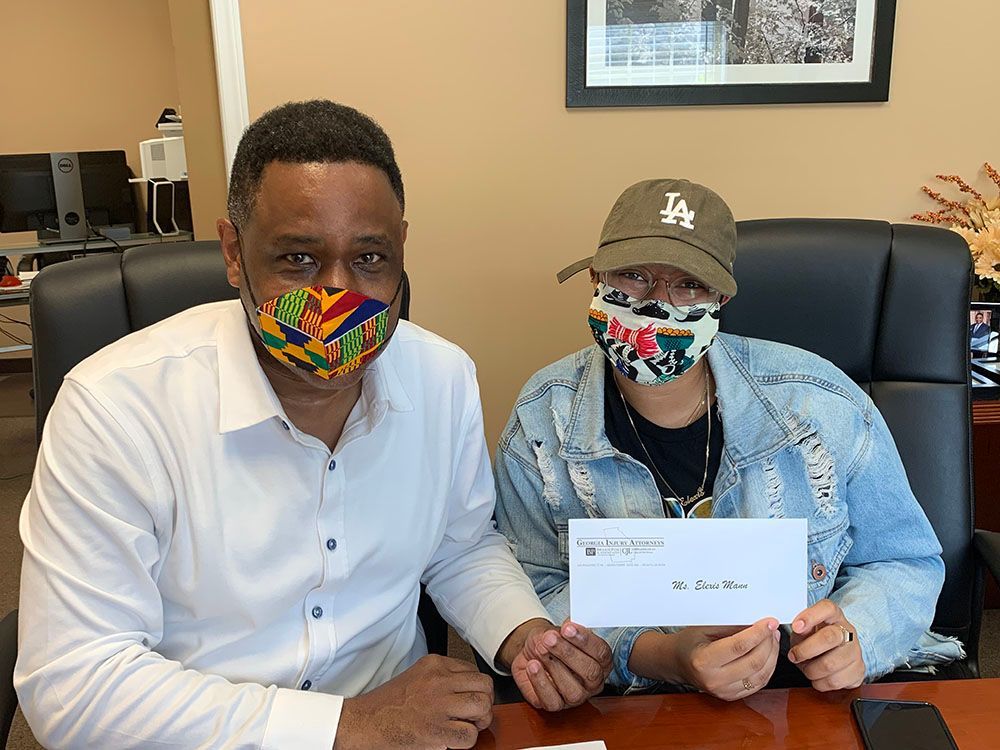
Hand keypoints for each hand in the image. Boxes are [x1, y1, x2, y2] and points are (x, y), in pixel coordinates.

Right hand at [335, 654, 492, 749]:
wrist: (363, 722)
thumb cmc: (386, 704)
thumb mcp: (416, 677)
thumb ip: (442, 679)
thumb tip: (467, 692)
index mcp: (434, 665)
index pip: (474, 671)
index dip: (475, 690)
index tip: (467, 701)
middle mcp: (439, 680)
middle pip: (484, 685)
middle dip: (484, 703)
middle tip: (474, 716)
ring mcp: (438, 704)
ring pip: (482, 706)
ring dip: (479, 721)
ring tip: (466, 727)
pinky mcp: (435, 729)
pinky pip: (469, 734)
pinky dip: (466, 741)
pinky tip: (452, 740)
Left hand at [508, 620, 611, 710]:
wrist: (530, 652)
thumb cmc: (550, 641)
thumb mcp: (558, 629)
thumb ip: (568, 628)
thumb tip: (570, 625)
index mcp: (600, 661)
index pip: (601, 653)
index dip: (585, 640)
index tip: (567, 628)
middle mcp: (592, 682)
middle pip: (590, 673)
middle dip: (568, 653)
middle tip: (550, 639)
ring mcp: (576, 696)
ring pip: (573, 690)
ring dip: (553, 666)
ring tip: (540, 649)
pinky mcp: (555, 705)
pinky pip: (552, 701)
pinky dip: (540, 682)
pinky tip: (533, 666)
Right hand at [670, 618, 780, 700]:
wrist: (677, 662)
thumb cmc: (688, 643)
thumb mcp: (704, 628)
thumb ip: (730, 627)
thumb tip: (756, 623)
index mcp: (704, 661)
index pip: (739, 647)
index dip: (758, 633)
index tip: (770, 622)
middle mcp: (714, 679)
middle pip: (754, 662)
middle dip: (768, 643)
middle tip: (773, 629)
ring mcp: (724, 691)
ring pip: (761, 675)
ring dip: (772, 656)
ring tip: (772, 639)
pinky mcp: (731, 696)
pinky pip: (758, 684)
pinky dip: (768, 668)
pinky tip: (768, 654)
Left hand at [788, 599, 864, 691]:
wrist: (837, 652)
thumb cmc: (816, 638)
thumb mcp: (805, 628)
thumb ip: (801, 627)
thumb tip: (798, 627)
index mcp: (834, 615)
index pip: (827, 608)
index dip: (810, 616)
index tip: (796, 627)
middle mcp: (848, 631)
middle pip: (829, 638)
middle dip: (805, 650)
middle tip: (794, 655)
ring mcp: (856, 651)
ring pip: (830, 664)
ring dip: (810, 670)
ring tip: (806, 667)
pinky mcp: (859, 671)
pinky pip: (835, 681)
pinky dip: (820, 682)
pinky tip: (818, 676)